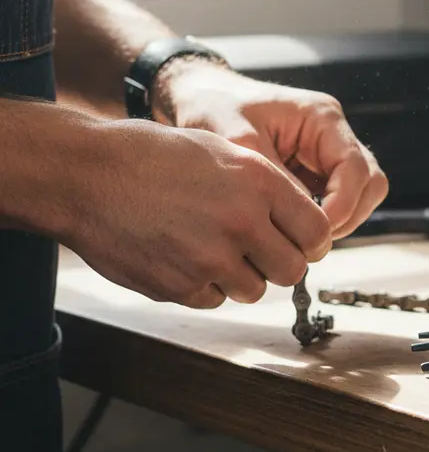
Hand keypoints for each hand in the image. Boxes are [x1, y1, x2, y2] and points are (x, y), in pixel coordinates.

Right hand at [63, 119, 332, 308]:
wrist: (87, 175)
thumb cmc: (152, 157)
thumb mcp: (221, 151)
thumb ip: (266, 187)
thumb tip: (300, 221)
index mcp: (259, 183)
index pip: (317, 232)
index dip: (312, 242)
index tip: (301, 243)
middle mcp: (242, 222)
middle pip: (293, 270)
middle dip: (281, 264)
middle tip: (262, 253)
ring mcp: (210, 258)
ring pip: (254, 290)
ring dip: (242, 277)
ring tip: (213, 249)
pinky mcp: (180, 286)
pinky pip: (214, 300)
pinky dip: (205, 286)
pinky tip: (184, 257)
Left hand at [154, 61, 387, 239]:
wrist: (199, 97)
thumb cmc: (215, 106)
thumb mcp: (237, 139)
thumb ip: (273, 178)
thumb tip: (301, 220)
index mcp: (322, 118)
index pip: (357, 168)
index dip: (343, 204)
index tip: (315, 229)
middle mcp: (333, 135)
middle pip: (370, 184)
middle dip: (347, 217)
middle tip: (311, 240)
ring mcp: (327, 154)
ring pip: (360, 196)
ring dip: (338, 222)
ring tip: (299, 237)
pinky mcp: (315, 171)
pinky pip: (335, 202)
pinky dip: (320, 221)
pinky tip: (290, 229)